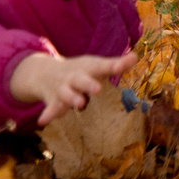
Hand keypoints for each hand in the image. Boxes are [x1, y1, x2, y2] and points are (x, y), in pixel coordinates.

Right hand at [11, 49, 135, 121]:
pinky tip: (43, 121)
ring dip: (72, 98)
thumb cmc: (78, 70)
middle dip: (89, 84)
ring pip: (66, 94)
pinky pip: (50, 108)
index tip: (125, 64)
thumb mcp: (95, 65)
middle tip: (98, 89)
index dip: (114, 65)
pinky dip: (47, 114)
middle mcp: (74, 77)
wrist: (43, 72)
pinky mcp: (52, 102)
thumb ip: (115, 65)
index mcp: (87, 68)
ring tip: (80, 104)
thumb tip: (136, 57)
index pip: (102, 66)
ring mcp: (62, 89)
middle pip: (81, 80)